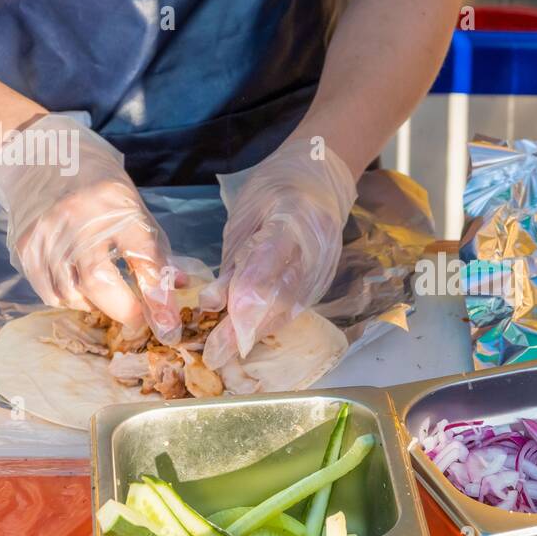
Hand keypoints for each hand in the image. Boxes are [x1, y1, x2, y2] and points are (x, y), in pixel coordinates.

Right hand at [0, 114, 182, 342]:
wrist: (40, 154)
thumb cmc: (96, 183)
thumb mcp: (133, 206)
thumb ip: (153, 248)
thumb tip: (178, 289)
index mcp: (113, 203)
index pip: (143, 257)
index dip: (158, 295)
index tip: (167, 322)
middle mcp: (76, 218)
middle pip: (100, 282)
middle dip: (124, 310)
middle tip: (138, 319)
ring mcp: (46, 233)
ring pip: (72, 294)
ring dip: (96, 306)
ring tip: (110, 299)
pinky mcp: (25, 246)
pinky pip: (49, 291)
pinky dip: (71, 300)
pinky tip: (83, 290)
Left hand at [201, 137, 355, 367]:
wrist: (320, 182)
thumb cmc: (275, 191)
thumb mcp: (246, 216)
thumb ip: (234, 260)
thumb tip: (212, 304)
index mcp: (293, 218)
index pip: (267, 262)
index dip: (245, 294)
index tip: (220, 319)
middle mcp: (315, 248)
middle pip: (280, 295)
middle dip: (245, 327)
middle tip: (215, 353)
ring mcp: (323, 268)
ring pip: (288, 308)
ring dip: (256, 333)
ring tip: (224, 353)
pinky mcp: (323, 282)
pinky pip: (294, 309)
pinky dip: (269, 325)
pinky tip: (247, 339)